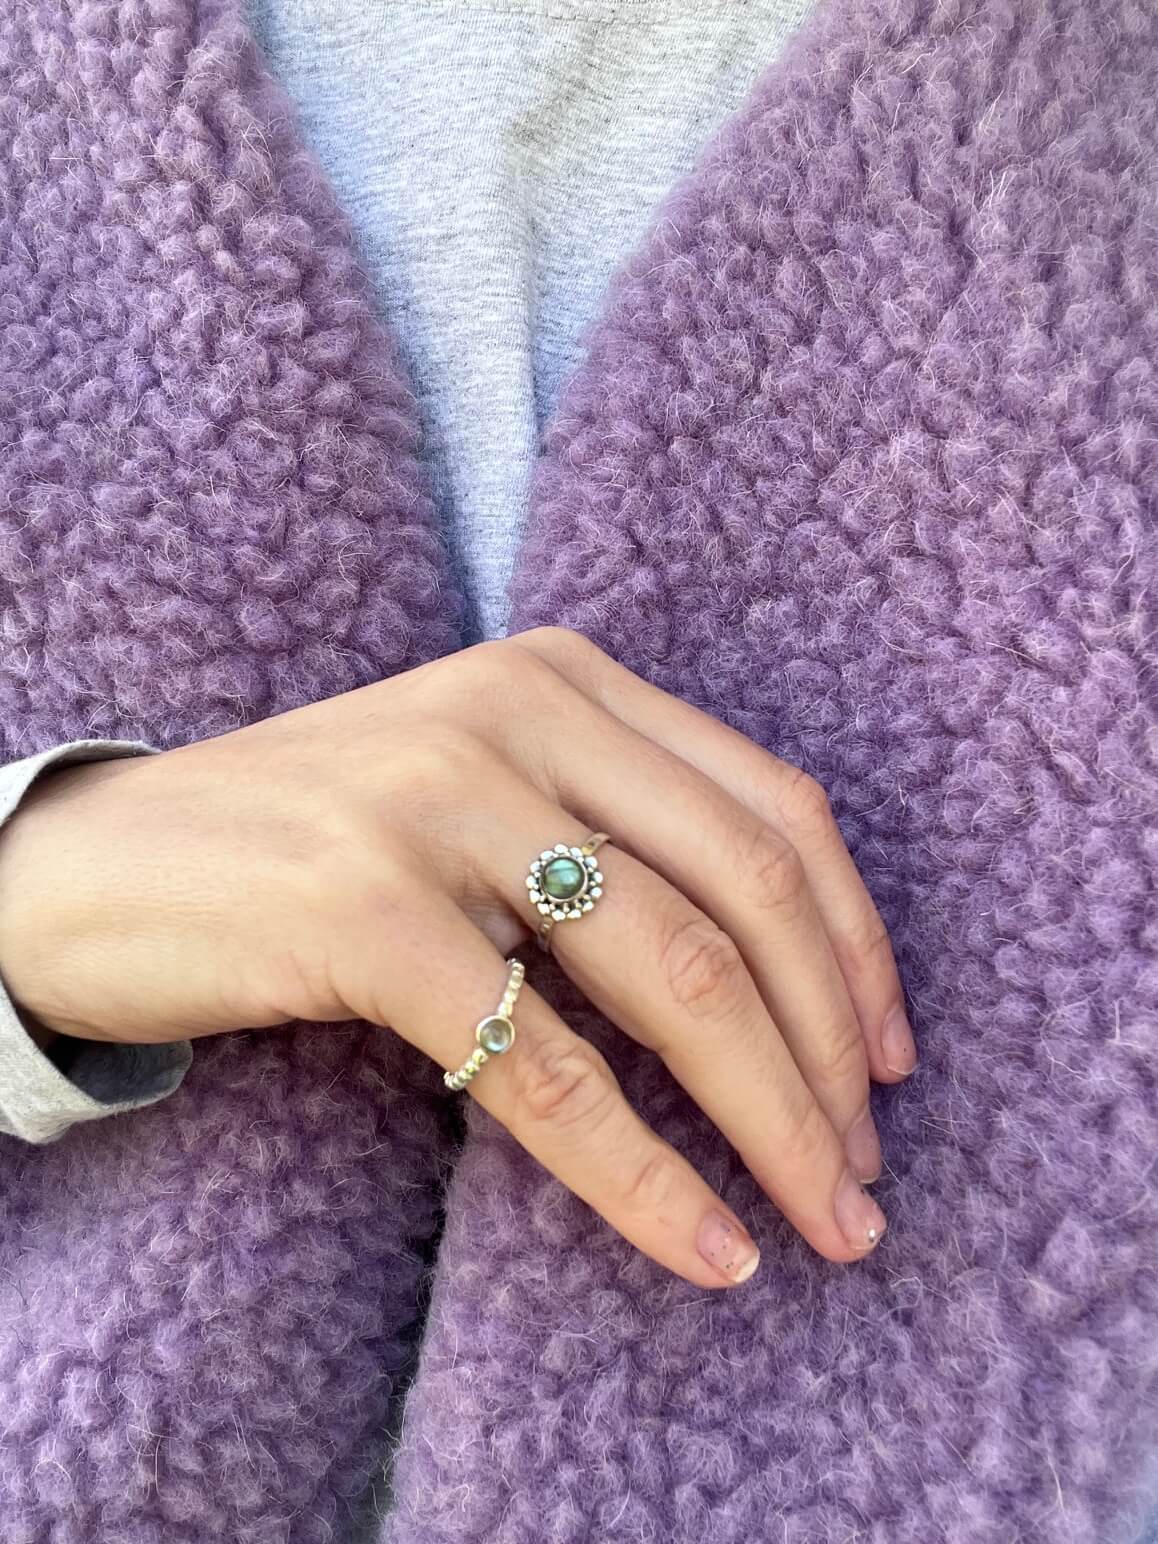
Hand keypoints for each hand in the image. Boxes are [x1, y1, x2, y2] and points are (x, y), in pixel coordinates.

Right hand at [0, 628, 915, 1283]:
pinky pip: (541, 1065)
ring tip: (818, 1218)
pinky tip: (699, 1245)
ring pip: (673, 973)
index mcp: (564, 678)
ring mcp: (436, 798)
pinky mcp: (361, 905)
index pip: (775, 810)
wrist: (99, 863)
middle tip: (866, 1175)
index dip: (857, 949)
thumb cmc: (310, 843)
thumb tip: (778, 1000)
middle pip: (749, 891)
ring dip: (771, 1117)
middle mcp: (516, 710)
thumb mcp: (479, 800)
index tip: (890, 1065)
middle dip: (832, 1053)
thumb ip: (608, 844)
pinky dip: (638, 1171)